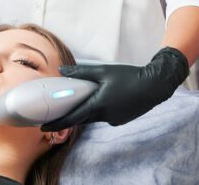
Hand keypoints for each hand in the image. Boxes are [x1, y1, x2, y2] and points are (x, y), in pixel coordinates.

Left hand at [42, 46, 188, 129]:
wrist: (154, 85)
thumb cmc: (128, 76)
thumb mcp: (103, 71)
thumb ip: (81, 72)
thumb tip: (62, 70)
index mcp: (99, 104)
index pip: (74, 117)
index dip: (58, 123)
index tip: (44, 127)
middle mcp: (105, 115)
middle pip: (81, 118)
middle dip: (68, 118)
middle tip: (53, 117)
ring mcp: (113, 119)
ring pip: (92, 117)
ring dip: (83, 112)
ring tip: (76, 102)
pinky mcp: (120, 119)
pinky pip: (103, 116)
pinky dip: (97, 110)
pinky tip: (100, 99)